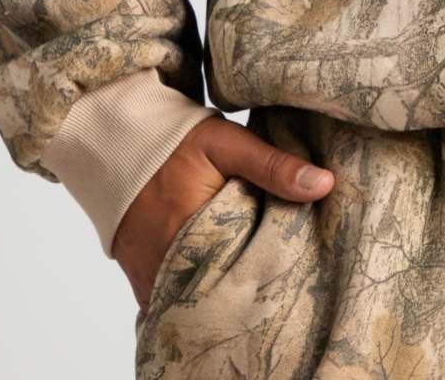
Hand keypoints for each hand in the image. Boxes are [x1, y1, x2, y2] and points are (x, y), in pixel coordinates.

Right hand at [115, 112, 334, 310]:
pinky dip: (197, 293)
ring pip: (198, 301)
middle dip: (247, 286)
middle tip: (276, 272)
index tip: (295, 264)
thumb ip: (273, 165)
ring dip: (221, 291)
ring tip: (250, 276)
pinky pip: (175, 301)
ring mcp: (153, 279)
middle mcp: (168, 267)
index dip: (271, 271)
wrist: (120, 146)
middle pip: (221, 293)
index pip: (244, 273)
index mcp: (194, 234)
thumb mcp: (228, 144)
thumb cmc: (176, 143)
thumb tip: (324, 184)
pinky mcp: (143, 282)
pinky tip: (219, 278)